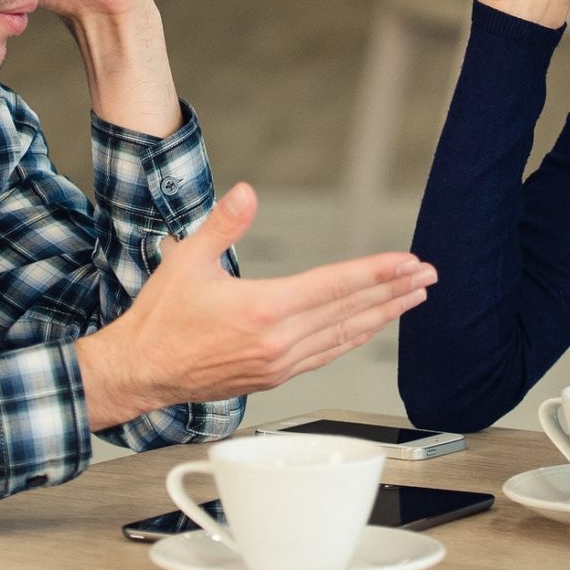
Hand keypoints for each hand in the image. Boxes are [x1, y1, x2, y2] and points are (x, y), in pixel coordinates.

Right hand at [74, 184, 438, 428]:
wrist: (141, 372)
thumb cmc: (161, 319)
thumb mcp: (187, 260)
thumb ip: (224, 224)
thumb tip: (247, 192)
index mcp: (263, 309)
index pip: (335, 286)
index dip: (376, 272)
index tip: (408, 262)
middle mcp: (279, 341)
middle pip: (351, 311)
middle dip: (395, 291)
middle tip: (429, 276)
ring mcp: (279, 363)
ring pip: (344, 337)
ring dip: (382, 316)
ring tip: (412, 299)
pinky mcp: (274, 377)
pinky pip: (326, 355)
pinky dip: (353, 338)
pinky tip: (368, 327)